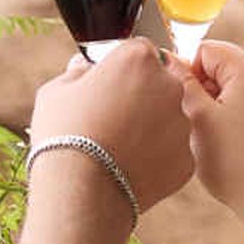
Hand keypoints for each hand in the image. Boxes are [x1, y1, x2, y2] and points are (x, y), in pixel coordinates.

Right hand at [31, 45, 192, 213]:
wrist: (80, 193)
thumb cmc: (64, 135)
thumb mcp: (56, 90)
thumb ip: (78, 72)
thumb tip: (85, 70)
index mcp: (138, 60)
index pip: (138, 50)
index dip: (121, 67)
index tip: (108, 85)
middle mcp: (169, 87)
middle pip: (160, 83)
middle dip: (141, 96)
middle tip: (112, 118)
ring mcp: (181, 125)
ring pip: (169, 118)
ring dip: (151, 127)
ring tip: (118, 148)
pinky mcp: (187, 160)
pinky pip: (172, 152)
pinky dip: (156, 158)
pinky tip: (130, 167)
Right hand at [178, 44, 243, 243]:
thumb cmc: (237, 165)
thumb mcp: (198, 119)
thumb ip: (183, 82)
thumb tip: (170, 59)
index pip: (207, 51)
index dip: (190, 76)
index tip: (190, 106)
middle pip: (229, 66)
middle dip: (212, 90)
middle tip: (206, 127)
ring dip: (230, 105)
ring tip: (226, 139)